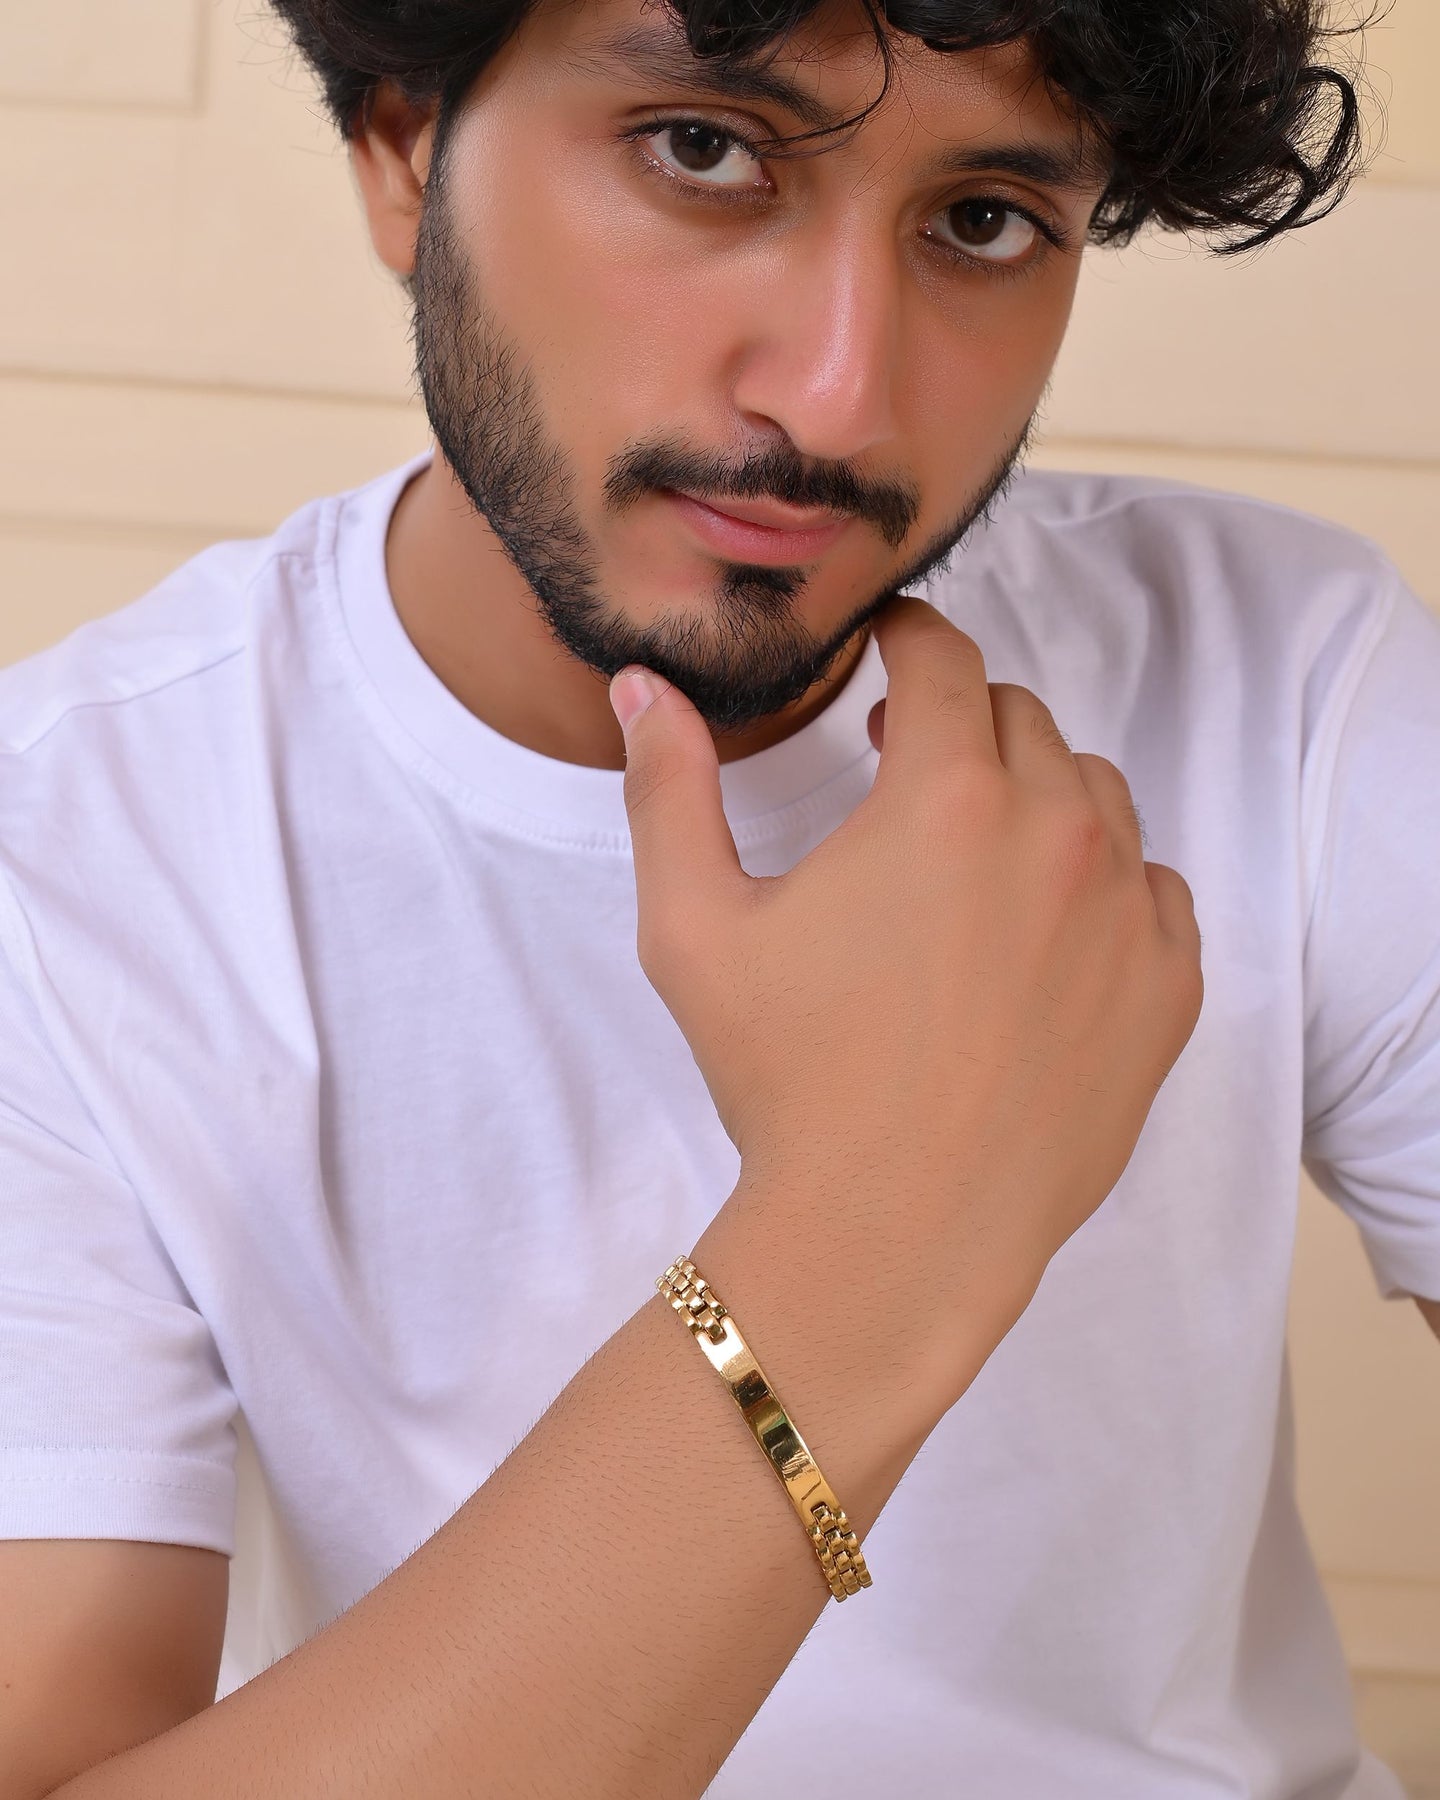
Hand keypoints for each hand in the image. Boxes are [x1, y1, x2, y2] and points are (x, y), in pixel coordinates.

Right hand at [610, 595, 1202, 1407]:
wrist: (892, 1236)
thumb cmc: (786, 1081)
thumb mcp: (694, 928)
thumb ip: (669, 790)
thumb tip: (645, 690)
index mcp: (946, 796)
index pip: (945, 659)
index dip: (907, 640)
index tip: (887, 655)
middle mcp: (1058, 832)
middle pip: (1022, 720)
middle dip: (962, 724)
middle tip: (908, 771)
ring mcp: (1128, 912)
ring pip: (1096, 795)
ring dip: (1037, 795)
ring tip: (976, 854)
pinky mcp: (1168, 989)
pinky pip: (1155, 888)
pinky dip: (1106, 884)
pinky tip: (1046, 931)